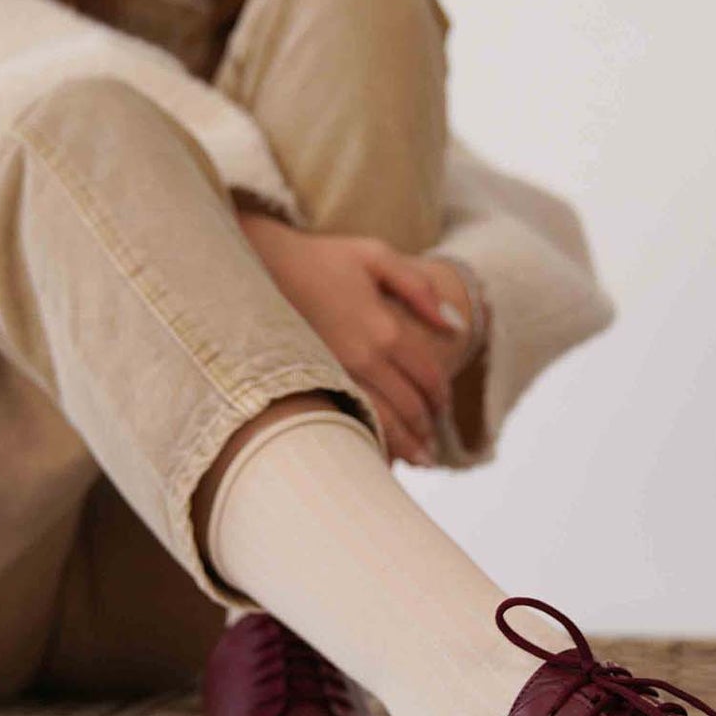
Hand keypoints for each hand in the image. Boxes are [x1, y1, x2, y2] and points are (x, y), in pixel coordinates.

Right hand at [237, 215, 471, 464]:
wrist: (260, 265)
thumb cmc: (321, 258)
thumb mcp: (376, 256)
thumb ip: (419, 289)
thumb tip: (455, 325)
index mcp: (384, 328)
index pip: (427, 375)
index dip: (441, 394)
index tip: (444, 406)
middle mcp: (363, 356)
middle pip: (408, 405)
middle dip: (425, 427)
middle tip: (432, 442)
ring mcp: (335, 372)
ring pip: (380, 421)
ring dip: (404, 444)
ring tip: (418, 459)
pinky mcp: (311, 379)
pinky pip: (346, 418)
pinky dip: (367, 437)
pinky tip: (375, 450)